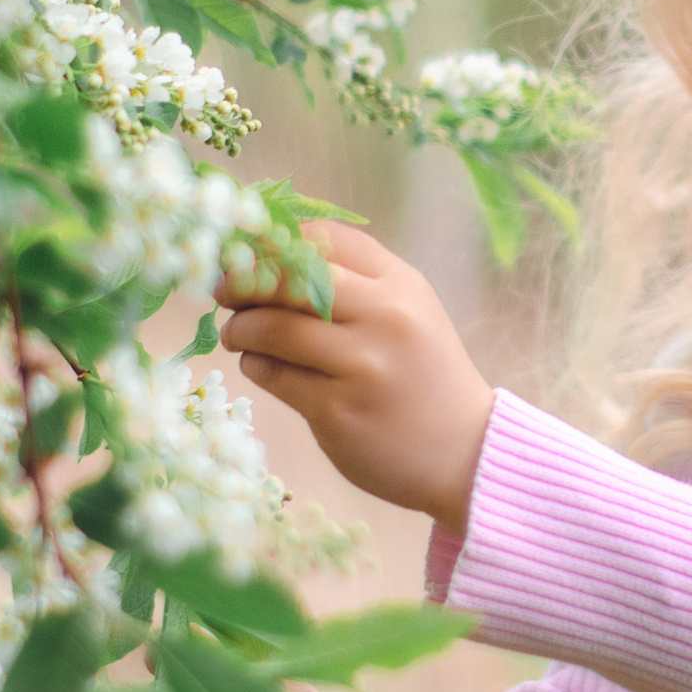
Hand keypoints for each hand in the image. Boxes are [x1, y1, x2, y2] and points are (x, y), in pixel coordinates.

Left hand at [214, 221, 493, 530]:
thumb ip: (351, 280)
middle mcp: (385, 318)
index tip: (248, 254)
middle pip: (290, 277)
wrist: (464, 452)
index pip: (322, 238)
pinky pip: (273, 374)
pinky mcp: (338, 410)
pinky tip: (264, 366)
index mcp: (401, 285)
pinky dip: (255, 364)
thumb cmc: (422, 374)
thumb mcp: (406, 312)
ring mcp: (362, 366)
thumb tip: (264, 255)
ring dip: (241, 328)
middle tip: (226, 293)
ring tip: (238, 335)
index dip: (272, 241)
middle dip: (244, 280)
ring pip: (273, 328)